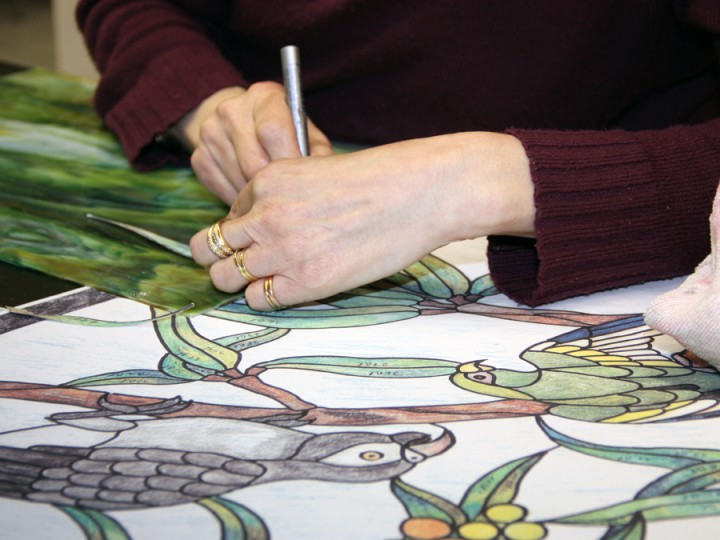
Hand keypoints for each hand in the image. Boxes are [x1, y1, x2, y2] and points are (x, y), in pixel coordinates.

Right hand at [170, 83, 332, 203]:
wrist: (240, 123)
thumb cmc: (286, 134)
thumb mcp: (307, 136)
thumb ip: (316, 155)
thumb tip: (321, 184)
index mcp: (264, 97)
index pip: (272, 129)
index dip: (289, 160)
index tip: (300, 180)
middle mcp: (232, 110)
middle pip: (254, 161)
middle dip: (275, 186)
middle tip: (290, 199)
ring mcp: (210, 133)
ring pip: (239, 180)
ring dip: (259, 198)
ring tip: (274, 199)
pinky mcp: (199, 157)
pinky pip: (223, 189)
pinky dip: (241, 201)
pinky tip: (254, 198)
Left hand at [190, 132, 534, 309]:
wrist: (419, 193)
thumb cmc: (380, 181)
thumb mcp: (318, 171)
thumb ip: (286, 196)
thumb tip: (271, 227)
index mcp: (266, 182)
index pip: (229, 215)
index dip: (244, 230)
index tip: (265, 236)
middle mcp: (264, 216)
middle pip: (209, 248)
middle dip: (222, 257)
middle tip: (245, 264)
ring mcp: (281, 250)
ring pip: (224, 277)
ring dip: (239, 281)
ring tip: (266, 279)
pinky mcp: (305, 282)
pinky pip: (259, 300)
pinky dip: (268, 297)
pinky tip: (292, 288)